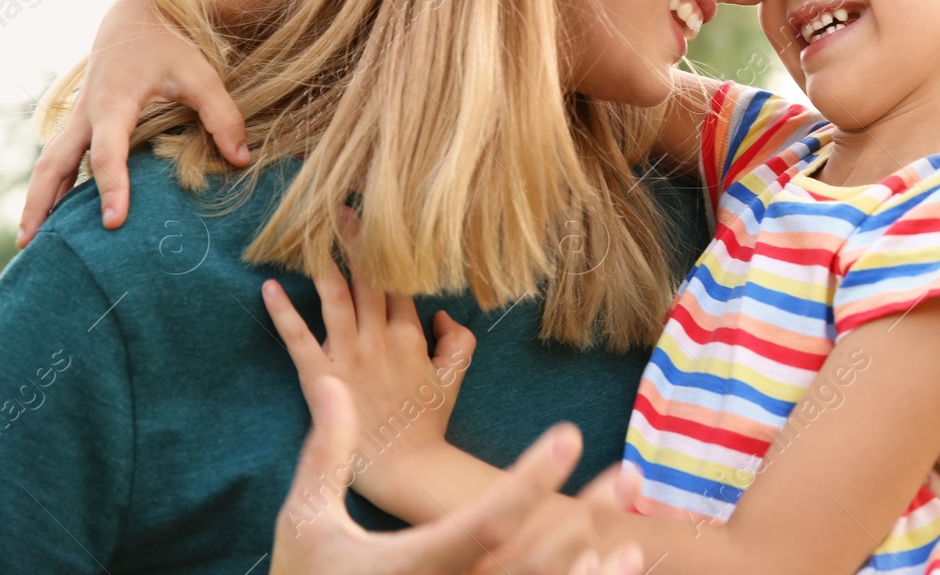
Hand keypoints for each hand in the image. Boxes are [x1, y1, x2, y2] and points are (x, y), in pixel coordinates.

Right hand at [18, 0, 248, 245]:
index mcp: (114, 103)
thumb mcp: (202, 75)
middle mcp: (86, 114)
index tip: (114, 223)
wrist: (137, 15)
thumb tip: (241, 160)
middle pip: (53, 164)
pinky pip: (57, 157)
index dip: (112, 188)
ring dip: (37, 198)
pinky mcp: (80, 121)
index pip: (108, 154)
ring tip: (29, 240)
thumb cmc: (173, 45)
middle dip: (41, 202)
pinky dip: (50, 184)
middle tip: (32, 244)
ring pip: (48, 162)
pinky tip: (52, 213)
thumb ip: (223, 116)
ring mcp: (78, 118)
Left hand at [261, 241, 477, 512]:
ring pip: (335, 298)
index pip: (399, 281)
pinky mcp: (320, 379)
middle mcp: (378, 339)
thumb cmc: (428, 422)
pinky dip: (283, 313)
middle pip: (367, 279)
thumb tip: (442, 314)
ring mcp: (347, 357)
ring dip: (322, 262)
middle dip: (356, 241)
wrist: (406, 467)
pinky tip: (269, 287)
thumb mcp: (454, 377)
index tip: (381, 219)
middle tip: (341, 206)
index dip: (390, 249)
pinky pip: (298, 340)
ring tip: (310, 230)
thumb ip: (458, 340)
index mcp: (409, 335)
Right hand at [271, 375, 645, 574]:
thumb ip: (327, 453)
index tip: (568, 436)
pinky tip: (607, 573)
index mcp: (410, 568)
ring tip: (634, 539)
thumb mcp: (305, 523)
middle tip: (627, 475)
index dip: (530, 479)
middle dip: (581, 520)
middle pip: (531, 562)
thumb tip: (331, 382)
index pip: (485, 519)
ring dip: (590, 573)